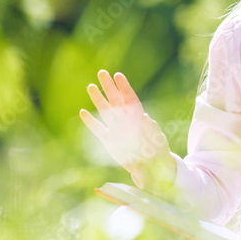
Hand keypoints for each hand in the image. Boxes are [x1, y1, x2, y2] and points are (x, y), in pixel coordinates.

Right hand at [79, 70, 176, 191]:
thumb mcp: (157, 140)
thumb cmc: (157, 151)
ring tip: (90, 86)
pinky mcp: (109, 141)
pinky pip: (98, 130)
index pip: (129, 98)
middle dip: (108, 86)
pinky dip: (91, 122)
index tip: (117, 75)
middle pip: (115, 100)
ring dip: (98, 99)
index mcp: (137, 117)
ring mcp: (116, 129)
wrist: (150, 167)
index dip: (124, 87)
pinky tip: (83, 112)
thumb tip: (145, 117)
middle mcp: (125, 120)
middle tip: (102, 73)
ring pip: (105, 111)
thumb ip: (151, 129)